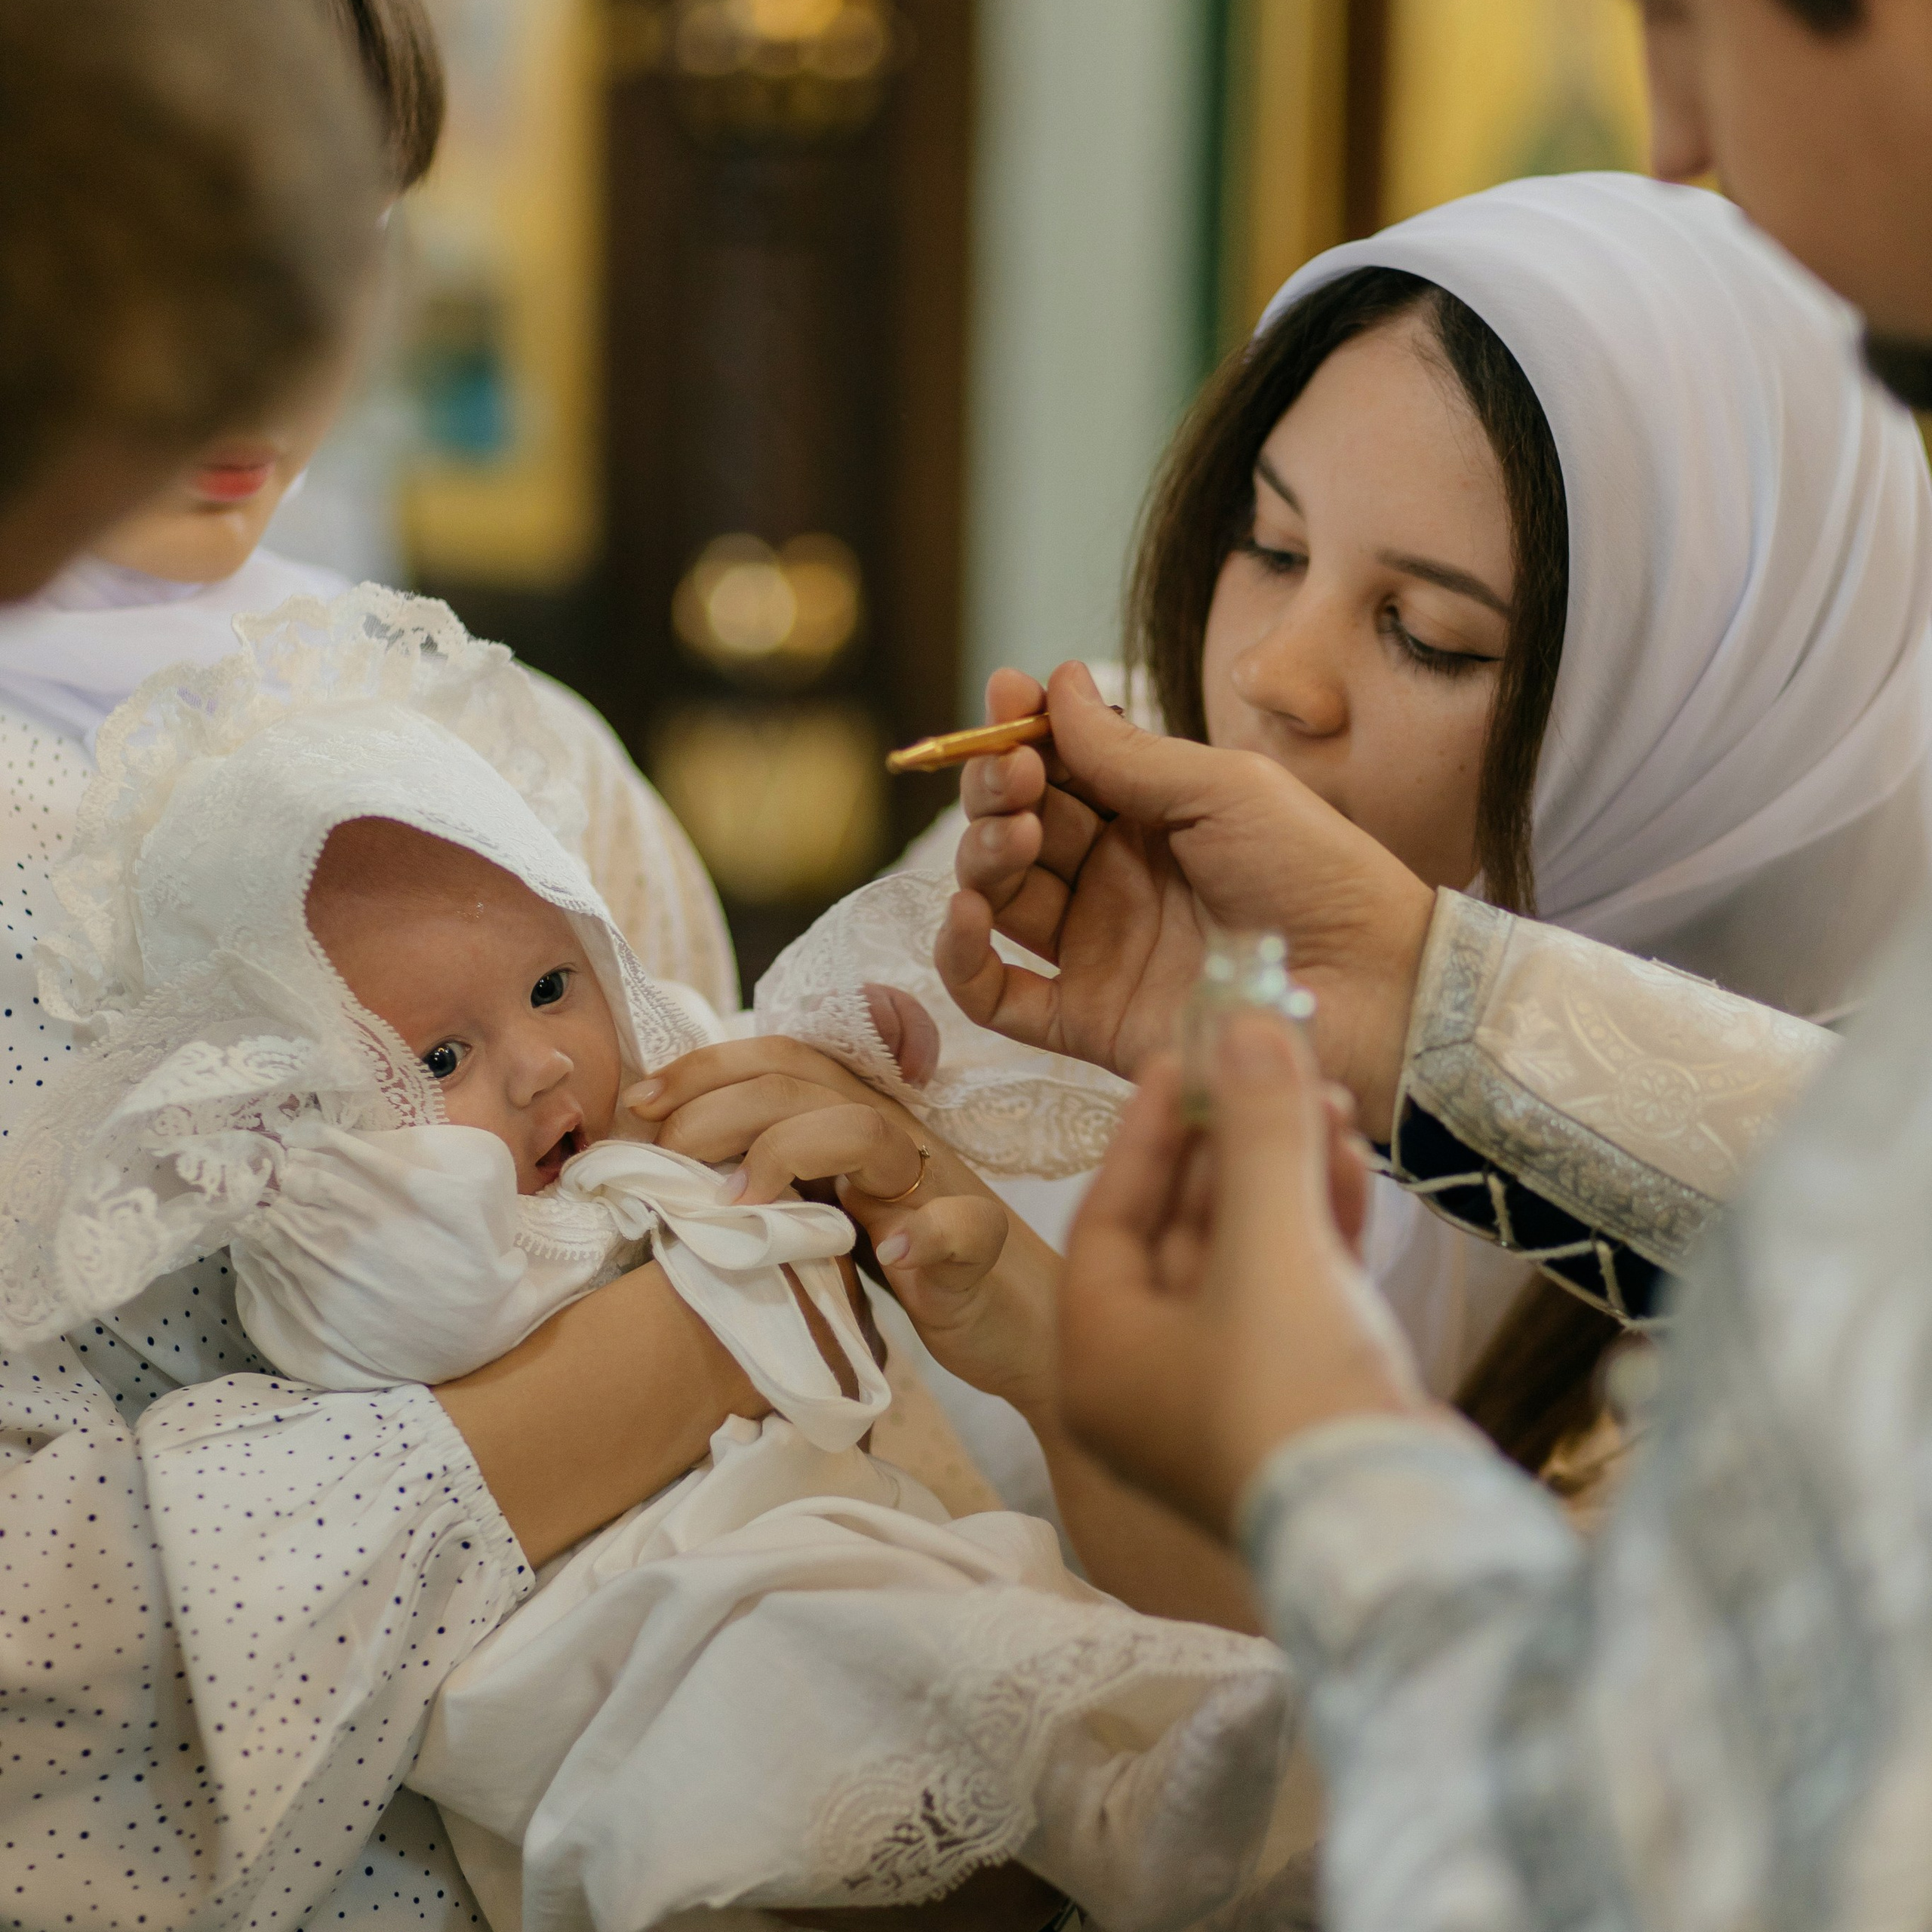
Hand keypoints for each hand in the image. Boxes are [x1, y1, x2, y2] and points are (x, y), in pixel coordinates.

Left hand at [629, 1038, 1053, 1411]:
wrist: (1019, 1320)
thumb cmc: (912, 1265)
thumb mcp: (832, 1213)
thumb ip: (776, 1180)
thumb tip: (669, 1164)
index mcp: (854, 1124)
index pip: (779, 1062)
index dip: (706, 1069)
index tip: (641, 1105)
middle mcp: (893, 1140)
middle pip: (802, 1086)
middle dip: (718, 1109)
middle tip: (666, 1160)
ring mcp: (937, 1188)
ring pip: (867, 1133)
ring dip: (792, 1153)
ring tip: (741, 1205)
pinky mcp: (980, 1247)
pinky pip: (961, 1226)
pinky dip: (925, 1235)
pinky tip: (888, 1256)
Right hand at [937, 662, 1437, 1138]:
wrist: (1373, 984)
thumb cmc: (1317, 873)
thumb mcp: (1222, 790)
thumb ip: (1127, 752)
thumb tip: (1054, 681)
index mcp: (1145, 819)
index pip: (1055, 769)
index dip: (1020, 730)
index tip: (1005, 690)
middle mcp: (1110, 882)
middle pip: (1015, 829)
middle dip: (996, 791)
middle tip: (1018, 776)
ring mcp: (1095, 950)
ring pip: (997, 899)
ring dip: (983, 856)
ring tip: (1018, 833)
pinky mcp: (1087, 1019)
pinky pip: (997, 995)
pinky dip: (962, 956)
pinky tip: (969, 913)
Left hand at [1058, 1009, 1418, 1538]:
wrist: (1404, 1537)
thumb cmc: (1297, 1398)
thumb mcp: (1269, 1247)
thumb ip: (1257, 1133)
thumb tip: (1246, 1024)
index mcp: (1101, 1356)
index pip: (1108, 1212)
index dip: (1146, 1129)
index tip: (1182, 1055)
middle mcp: (1152, 1380)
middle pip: (1181, 1230)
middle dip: (1232, 1143)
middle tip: (1268, 1060)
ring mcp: (1232, 1395)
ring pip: (1248, 1256)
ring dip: (1286, 1175)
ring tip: (1329, 1099)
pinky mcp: (1303, 1402)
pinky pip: (1297, 1293)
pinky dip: (1322, 1229)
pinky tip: (1354, 1161)